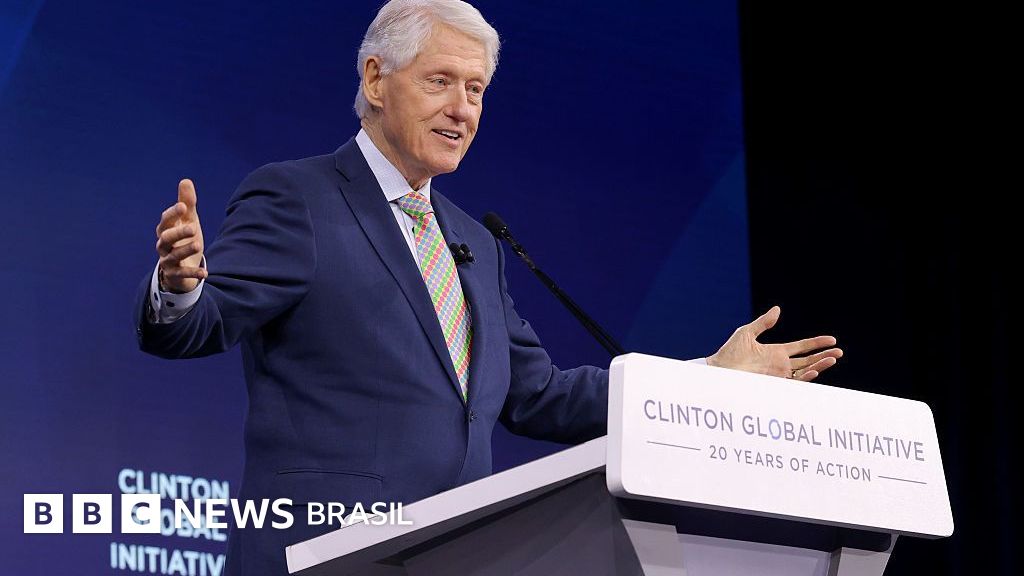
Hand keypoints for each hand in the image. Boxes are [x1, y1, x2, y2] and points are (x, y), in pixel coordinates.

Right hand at [155, 179, 205, 292]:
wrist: (182, 266)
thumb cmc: (184, 238)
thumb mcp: (188, 220)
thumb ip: (187, 204)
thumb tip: (186, 181)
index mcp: (166, 230)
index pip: (166, 220)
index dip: (173, 214)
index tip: (183, 207)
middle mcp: (164, 245)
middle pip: (166, 238)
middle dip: (178, 232)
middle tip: (192, 227)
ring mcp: (168, 260)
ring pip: (173, 256)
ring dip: (185, 250)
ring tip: (198, 244)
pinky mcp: (175, 274)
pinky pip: (182, 274)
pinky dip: (192, 273)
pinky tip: (204, 273)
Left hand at [706, 306, 841, 381]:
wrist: (719, 371)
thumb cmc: (729, 353)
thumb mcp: (746, 333)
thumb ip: (763, 323)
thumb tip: (778, 309)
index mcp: (776, 352)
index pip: (801, 347)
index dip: (816, 343)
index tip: (832, 339)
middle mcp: (780, 365)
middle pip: (808, 360)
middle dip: (824, 356)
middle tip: (839, 352)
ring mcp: (778, 376)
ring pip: (805, 372)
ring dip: (819, 366)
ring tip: (832, 359)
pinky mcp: (774, 385)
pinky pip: (794, 383)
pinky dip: (805, 377)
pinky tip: (814, 370)